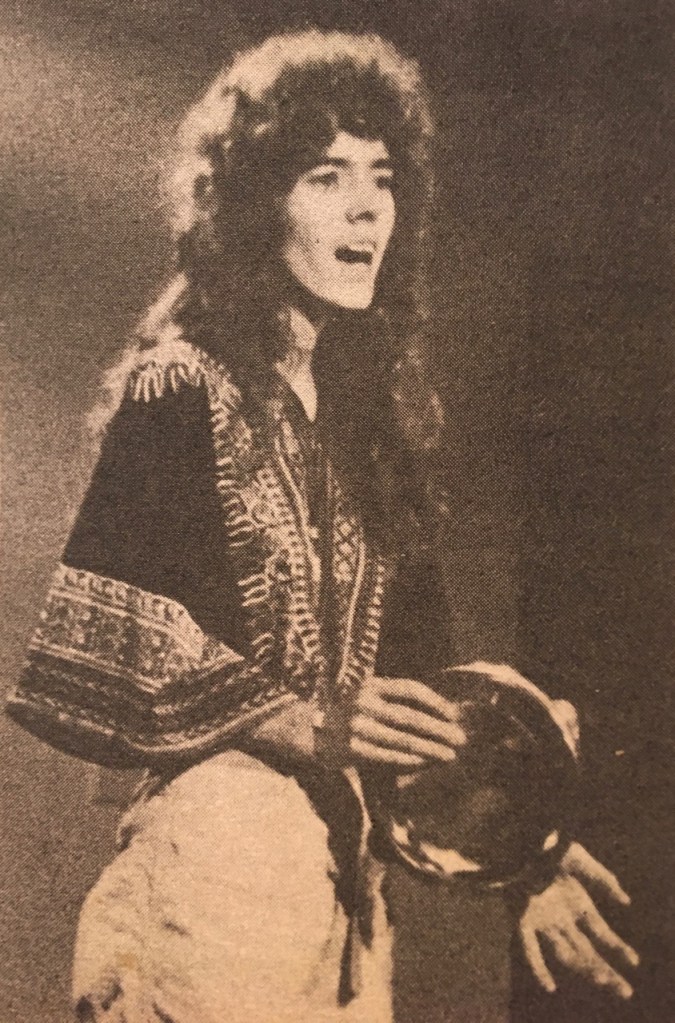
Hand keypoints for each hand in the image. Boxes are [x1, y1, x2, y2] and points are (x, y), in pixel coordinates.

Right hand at [348, 675, 465, 769]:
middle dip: (439, 729)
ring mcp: (358, 727)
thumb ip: (396, 698)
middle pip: (410, 717)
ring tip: (449, 755)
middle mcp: (364, 703)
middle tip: (460, 739)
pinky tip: (425, 762)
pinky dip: (409, 760)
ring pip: (402, 739)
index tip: (454, 714)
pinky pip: (388, 756)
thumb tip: (441, 711)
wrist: (311, 729)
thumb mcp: (368, 694)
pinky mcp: (353, 749)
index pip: (410, 689)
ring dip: (430, 748)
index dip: (435, 701)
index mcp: (371, 685)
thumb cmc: (350, 710)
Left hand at [519, 842, 638, 999]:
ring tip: (602, 979)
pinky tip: (550, 985)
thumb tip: (626, 901)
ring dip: (583, 967)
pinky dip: (539, 967)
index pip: (601, 933)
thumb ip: (603, 879)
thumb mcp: (581, 861)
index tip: (634, 961)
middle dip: (606, 970)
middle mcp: (562, 917)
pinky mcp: (523, 920)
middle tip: (625, 991)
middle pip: (587, 951)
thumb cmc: (549, 846)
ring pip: (566, 953)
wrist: (521, 837)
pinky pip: (531, 949)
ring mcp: (544, 921)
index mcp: (577, 903)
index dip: (617, 947)